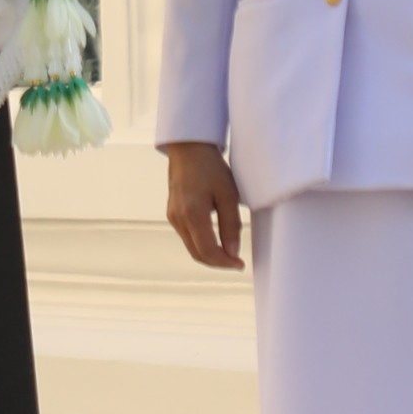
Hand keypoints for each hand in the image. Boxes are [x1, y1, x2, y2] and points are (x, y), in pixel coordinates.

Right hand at [164, 139, 244, 269]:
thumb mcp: (228, 194)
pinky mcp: (172, 213)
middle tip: (236, 262)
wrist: (188, 148)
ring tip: (229, 252)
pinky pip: (187, 237)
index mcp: (193, 213)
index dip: (225, 263)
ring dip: (209, 254)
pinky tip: (215, 239)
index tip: (240, 265)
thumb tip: (233, 253)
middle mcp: (179, 218)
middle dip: (218, 262)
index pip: (208, 251)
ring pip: (191, 247)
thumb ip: (231, 225)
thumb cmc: (211, 167)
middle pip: (198, 254)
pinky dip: (201, 244)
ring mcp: (173, 216)